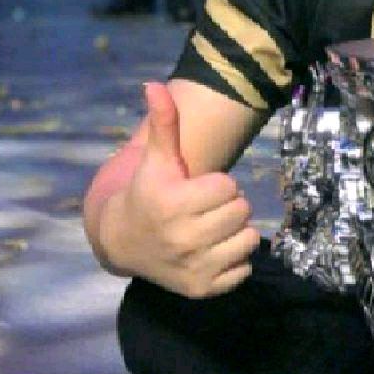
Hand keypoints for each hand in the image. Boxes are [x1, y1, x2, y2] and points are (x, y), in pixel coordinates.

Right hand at [100, 82, 259, 297]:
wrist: (123, 243)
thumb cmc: (149, 193)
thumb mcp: (157, 159)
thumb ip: (164, 123)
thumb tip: (154, 84)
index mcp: (173, 204)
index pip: (229, 187)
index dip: (218, 185)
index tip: (197, 190)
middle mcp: (183, 238)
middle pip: (242, 211)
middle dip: (229, 206)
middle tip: (206, 209)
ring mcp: (194, 267)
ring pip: (250, 239)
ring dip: (237, 232)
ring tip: (212, 229)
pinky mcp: (203, 289)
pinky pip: (245, 269)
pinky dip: (236, 259)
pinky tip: (213, 251)